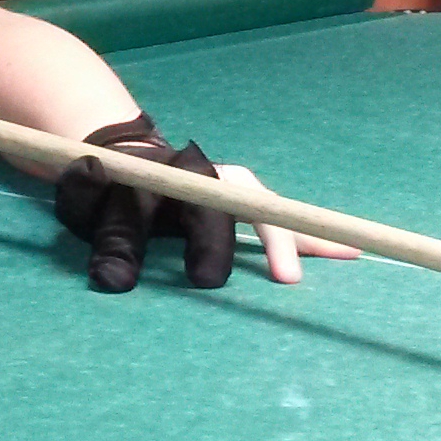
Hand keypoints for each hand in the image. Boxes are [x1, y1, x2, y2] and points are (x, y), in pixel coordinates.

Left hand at [51, 115, 360, 291]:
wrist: (121, 158)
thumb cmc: (108, 186)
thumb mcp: (91, 205)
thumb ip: (103, 232)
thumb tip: (114, 282)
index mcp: (183, 172)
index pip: (205, 203)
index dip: (213, 239)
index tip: (213, 278)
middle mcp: (218, 177)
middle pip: (254, 204)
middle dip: (275, 239)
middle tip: (288, 281)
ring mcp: (234, 191)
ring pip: (274, 210)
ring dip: (304, 235)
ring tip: (349, 252)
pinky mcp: (241, 209)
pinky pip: (279, 220)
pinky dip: (309, 236)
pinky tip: (346, 249)